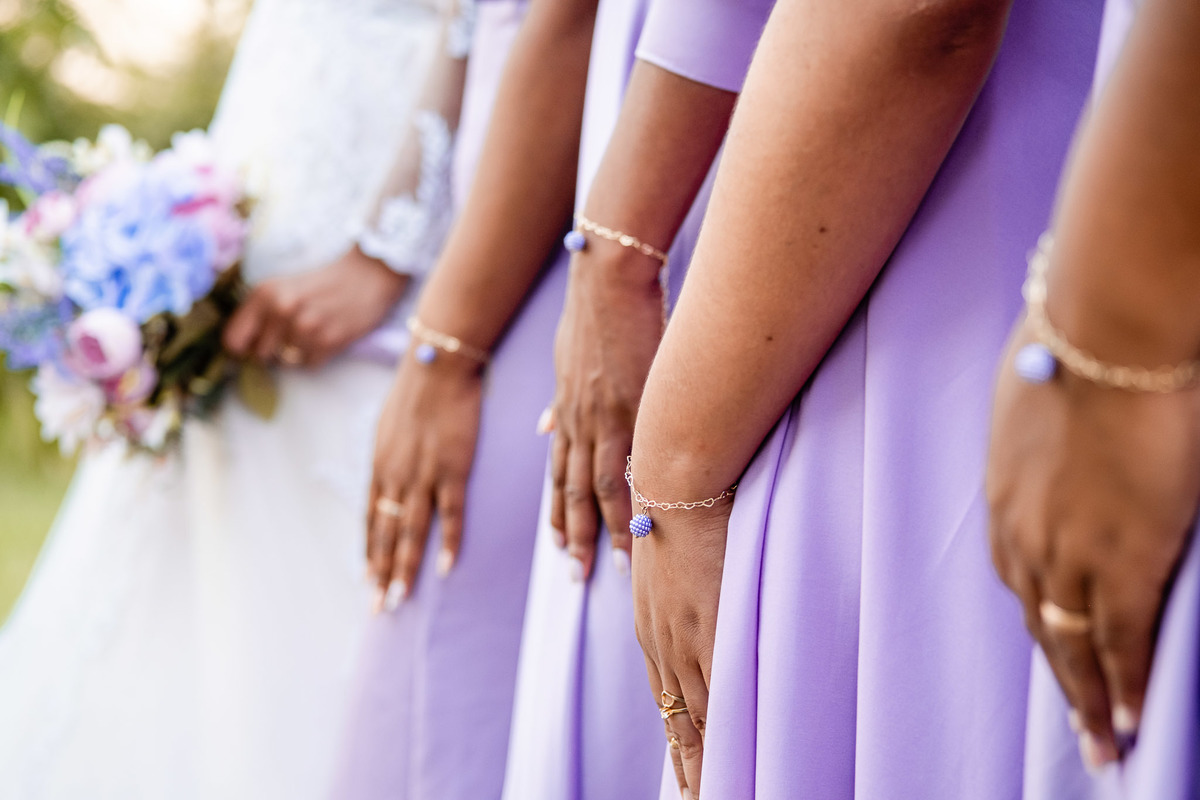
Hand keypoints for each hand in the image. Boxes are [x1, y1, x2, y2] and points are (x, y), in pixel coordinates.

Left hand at [223, 245, 408, 367]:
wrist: (366, 277)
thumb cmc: (321, 283)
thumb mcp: (282, 287)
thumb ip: (259, 312)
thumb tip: (241, 348)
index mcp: (265, 294)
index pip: (233, 341)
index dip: (241, 346)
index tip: (252, 344)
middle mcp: (282, 310)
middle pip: (260, 355)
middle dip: (273, 349)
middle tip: (291, 333)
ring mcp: (306, 328)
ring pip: (285, 362)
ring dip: (296, 352)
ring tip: (311, 331)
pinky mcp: (328, 342)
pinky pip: (308, 365)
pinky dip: (315, 356)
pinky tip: (325, 336)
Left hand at [366, 348, 482, 610]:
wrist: (437, 364)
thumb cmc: (417, 389)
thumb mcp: (390, 424)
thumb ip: (390, 453)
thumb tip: (390, 471)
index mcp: (379, 465)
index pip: (370, 518)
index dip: (368, 551)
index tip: (367, 580)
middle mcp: (395, 476)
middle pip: (384, 533)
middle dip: (380, 573)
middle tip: (377, 607)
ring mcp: (422, 475)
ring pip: (410, 532)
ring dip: (404, 569)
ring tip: (399, 599)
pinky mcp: (452, 470)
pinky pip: (449, 514)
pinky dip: (446, 542)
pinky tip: (445, 568)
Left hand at [549, 240, 663, 580]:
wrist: (608, 279)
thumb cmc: (592, 314)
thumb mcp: (562, 360)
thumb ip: (556, 399)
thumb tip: (544, 427)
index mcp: (565, 411)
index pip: (559, 473)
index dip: (559, 512)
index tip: (558, 545)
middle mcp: (578, 421)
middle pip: (573, 490)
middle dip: (572, 535)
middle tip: (576, 576)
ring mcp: (604, 417)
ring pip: (599, 487)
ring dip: (604, 529)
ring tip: (612, 565)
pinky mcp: (632, 406)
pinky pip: (631, 463)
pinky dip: (634, 498)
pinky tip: (644, 523)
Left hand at [632, 494, 730, 799]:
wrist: (677, 481)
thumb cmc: (682, 509)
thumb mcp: (670, 559)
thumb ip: (682, 586)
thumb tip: (696, 587)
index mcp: (652, 630)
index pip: (667, 701)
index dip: (679, 739)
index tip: (686, 771)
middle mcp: (662, 645)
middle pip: (677, 723)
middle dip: (689, 768)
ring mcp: (686, 643)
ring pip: (698, 722)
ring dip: (708, 765)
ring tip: (714, 799)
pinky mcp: (711, 632)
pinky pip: (720, 699)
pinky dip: (726, 737)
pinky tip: (733, 764)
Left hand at [987, 320, 1199, 767]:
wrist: (1104, 332)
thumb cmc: (1075, 345)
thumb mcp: (1037, 400)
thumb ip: (1044, 437)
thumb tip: (1062, 434)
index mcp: (1004, 498)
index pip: (1018, 575)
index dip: (1040, 616)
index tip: (1054, 646)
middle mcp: (1024, 534)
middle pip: (1039, 622)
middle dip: (1062, 678)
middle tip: (1082, 727)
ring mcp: (1069, 551)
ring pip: (1073, 644)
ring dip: (1091, 696)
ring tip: (1106, 742)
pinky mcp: (1120, 558)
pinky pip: (1120, 640)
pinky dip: (1125, 684)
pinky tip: (1131, 719)